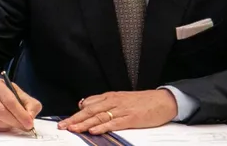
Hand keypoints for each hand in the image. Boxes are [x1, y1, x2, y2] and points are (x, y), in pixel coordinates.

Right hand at [0, 79, 41, 132]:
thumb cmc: (8, 95)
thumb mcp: (22, 96)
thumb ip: (30, 105)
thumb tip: (30, 117)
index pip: (10, 101)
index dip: (20, 114)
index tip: (29, 123)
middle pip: (1, 112)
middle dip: (15, 122)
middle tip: (24, 126)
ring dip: (8, 126)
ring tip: (14, 124)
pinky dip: (1, 128)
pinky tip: (5, 124)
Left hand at [57, 90, 177, 134]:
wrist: (163, 100)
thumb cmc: (143, 101)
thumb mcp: (120, 98)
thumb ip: (104, 102)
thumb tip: (85, 104)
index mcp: (110, 97)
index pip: (88, 105)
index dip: (75, 114)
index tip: (64, 120)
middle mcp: (113, 102)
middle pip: (90, 110)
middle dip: (75, 119)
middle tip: (63, 126)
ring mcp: (122, 110)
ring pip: (99, 116)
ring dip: (84, 123)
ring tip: (73, 129)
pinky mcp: (131, 118)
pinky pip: (114, 123)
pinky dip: (103, 126)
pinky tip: (94, 130)